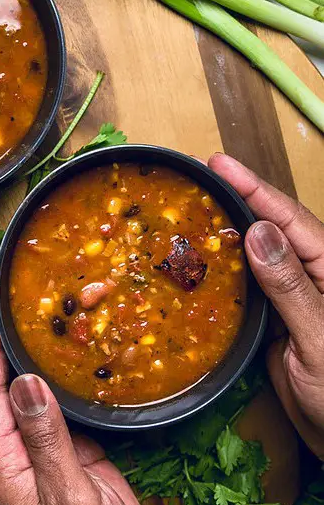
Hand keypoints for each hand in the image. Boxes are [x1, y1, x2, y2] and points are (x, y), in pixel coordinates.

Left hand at [0, 291, 159, 504]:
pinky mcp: (78, 456)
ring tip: (46, 316)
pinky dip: (70, 380)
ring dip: (39, 357)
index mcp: (7, 466)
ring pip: (39, 395)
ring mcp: (51, 454)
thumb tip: (26, 383)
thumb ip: (48, 442)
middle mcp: (23, 455)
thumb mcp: (68, 501)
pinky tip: (78, 357)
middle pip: (9, 388)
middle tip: (14, 300)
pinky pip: (68, 409)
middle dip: (9, 343)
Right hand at [210, 153, 323, 458]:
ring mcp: (292, 299)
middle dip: (238, 199)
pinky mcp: (275, 322)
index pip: (290, 220)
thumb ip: (291, 287)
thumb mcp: (320, 340)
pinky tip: (200, 263)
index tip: (219, 164)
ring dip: (227, 232)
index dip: (253, 188)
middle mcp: (312, 277)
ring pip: (257, 255)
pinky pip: (247, 287)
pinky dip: (223, 272)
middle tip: (198, 177)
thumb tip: (259, 232)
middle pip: (273, 228)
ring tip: (193, 209)